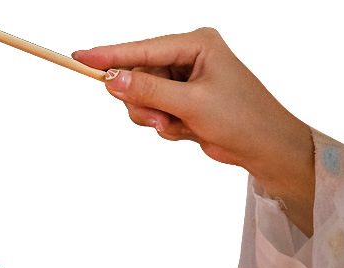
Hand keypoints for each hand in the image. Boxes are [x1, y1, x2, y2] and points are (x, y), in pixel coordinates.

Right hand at [73, 28, 314, 234]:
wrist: (263, 146)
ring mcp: (184, 81)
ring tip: (176, 126)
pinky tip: (187, 130)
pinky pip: (154, 114)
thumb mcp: (190, 103)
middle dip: (143, 103)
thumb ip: (148, 91)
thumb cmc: (240, 117)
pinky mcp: (182, 102)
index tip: (80, 57)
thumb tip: (112, 80)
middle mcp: (188, 57)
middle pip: (138, 77)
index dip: (110, 56)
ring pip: (143, 99)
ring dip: (153, 118)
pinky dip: (165, 127)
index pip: (142, 49)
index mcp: (195, 44)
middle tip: (157, 121)